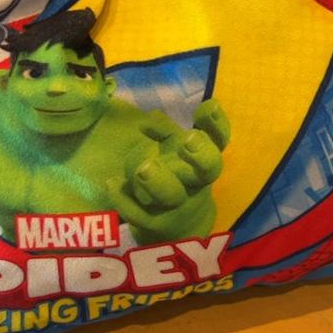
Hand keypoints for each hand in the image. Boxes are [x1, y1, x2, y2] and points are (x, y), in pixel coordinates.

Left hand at [107, 99, 230, 244]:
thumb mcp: (176, 152)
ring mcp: (177, 205)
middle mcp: (196, 183)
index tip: (208, 105)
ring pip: (171, 195)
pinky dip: (125, 199)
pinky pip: (139, 213)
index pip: (220, 141)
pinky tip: (113, 184)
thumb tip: (152, 117)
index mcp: (205, 161)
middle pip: (208, 171)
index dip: (217, 124)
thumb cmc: (180, 177)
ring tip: (143, 167)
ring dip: (157, 181)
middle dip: (200, 155)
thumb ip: (166, 131)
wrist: (182, 227)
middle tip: (187, 140)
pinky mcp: (156, 223)